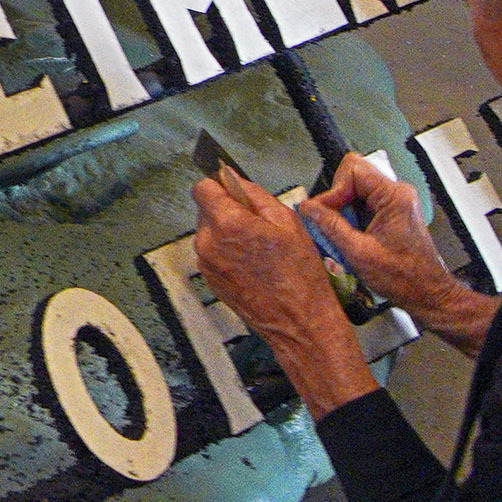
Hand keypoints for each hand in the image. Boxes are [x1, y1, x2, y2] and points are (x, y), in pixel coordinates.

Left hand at [186, 162, 376, 408]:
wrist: (298, 320)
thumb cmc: (299, 275)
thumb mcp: (287, 221)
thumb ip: (255, 195)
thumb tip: (235, 180)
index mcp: (227, 224)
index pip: (203, 188)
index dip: (220, 187)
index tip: (236, 193)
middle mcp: (209, 244)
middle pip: (206, 210)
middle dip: (227, 211)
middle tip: (258, 225)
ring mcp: (206, 265)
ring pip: (210, 233)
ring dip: (228, 233)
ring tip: (259, 248)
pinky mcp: (210, 280)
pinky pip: (213, 254)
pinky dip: (228, 253)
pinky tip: (254, 264)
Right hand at [305, 151, 493, 348]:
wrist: (426, 292)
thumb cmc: (400, 277)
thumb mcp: (358, 252)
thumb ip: (330, 226)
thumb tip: (307, 207)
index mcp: (394, 196)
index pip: (353, 170)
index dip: (334, 189)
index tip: (324, 213)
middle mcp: (398, 192)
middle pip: (355, 174)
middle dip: (337, 196)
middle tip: (328, 221)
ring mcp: (397, 200)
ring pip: (358, 187)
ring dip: (343, 206)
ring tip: (337, 230)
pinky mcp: (394, 211)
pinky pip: (365, 200)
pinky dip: (352, 213)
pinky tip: (349, 233)